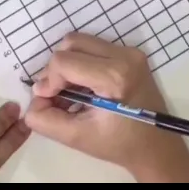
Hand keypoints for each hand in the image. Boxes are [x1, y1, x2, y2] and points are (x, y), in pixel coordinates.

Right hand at [24, 33, 188, 182]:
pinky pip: (94, 47)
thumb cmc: (120, 144)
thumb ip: (46, 120)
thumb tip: (32, 102)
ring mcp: (130, 52)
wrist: (157, 147)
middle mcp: (125, 56)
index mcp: (115, 77)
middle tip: (55, 93)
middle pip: (71, 43)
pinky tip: (83, 87)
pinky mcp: (131, 54)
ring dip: (67, 64)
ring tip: (69, 91)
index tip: (47, 100)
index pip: (64, 61)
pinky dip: (80, 63)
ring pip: (81, 42)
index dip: (48, 80)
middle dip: (56, 68)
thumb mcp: (77, 137)